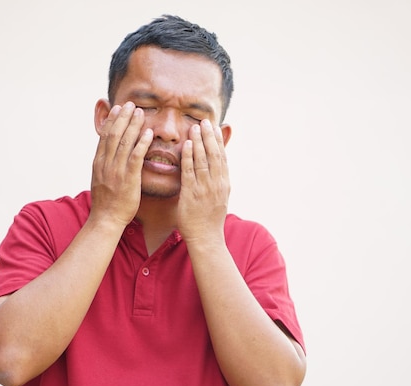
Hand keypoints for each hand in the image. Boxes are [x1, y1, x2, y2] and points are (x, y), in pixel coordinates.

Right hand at [90, 102, 153, 226]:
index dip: (111, 121)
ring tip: (139, 112)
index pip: (104, 136)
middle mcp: (105, 163)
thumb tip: (107, 155)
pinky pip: (135, 157)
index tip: (117, 108)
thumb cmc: (106, 203)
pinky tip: (148, 133)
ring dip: (132, 125)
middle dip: (122, 117)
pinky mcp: (128, 178)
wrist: (105, 219)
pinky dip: (141, 143)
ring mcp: (116, 170)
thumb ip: (105, 165)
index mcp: (98, 163)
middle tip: (129, 103)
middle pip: (113, 134)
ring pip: (124, 142)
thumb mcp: (100, 180)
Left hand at [177, 119, 229, 242]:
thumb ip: (216, 180)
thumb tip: (216, 167)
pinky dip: (189, 157)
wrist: (206, 238)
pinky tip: (186, 145)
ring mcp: (205, 188)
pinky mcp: (192, 194)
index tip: (213, 126)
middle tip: (204, 121)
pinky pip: (190, 172)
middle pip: (214, 154)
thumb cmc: (209, 219)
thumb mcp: (219, 197)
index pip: (222, 156)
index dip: (218, 140)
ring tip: (195, 127)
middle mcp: (217, 183)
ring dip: (199, 142)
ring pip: (203, 160)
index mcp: (224, 183)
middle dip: (209, 136)